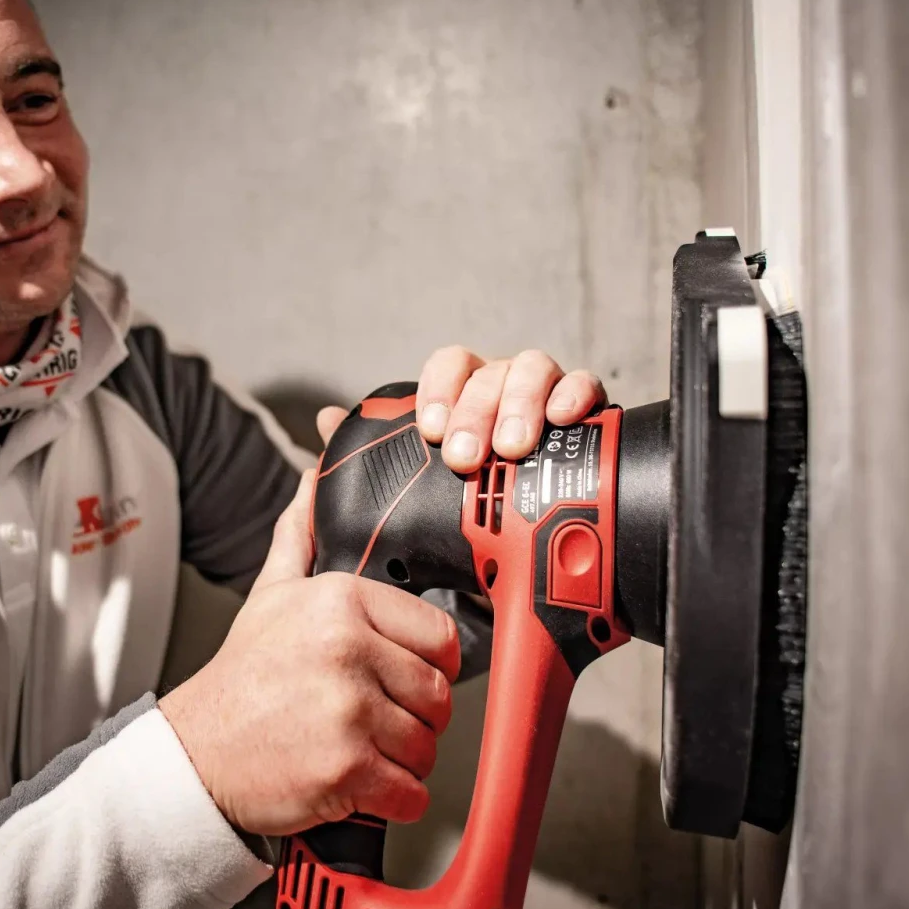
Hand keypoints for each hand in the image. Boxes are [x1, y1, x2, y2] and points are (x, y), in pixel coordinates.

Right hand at [158, 471, 460, 836]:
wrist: (194, 752)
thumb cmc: (241, 679)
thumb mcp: (270, 595)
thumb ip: (300, 536)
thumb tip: (314, 480)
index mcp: (342, 601)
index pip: (440, 636)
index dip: (427, 665)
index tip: (401, 678)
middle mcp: (348, 649)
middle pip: (438, 695)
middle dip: (413, 718)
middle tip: (372, 721)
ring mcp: (349, 710)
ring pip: (427, 747)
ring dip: (402, 761)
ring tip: (358, 749)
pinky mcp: (347, 768)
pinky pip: (411, 793)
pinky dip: (393, 800)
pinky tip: (357, 783)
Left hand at [315, 348, 606, 472]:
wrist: (518, 543)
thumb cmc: (464, 500)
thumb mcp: (415, 481)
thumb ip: (372, 452)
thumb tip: (324, 420)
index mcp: (464, 393)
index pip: (449, 365)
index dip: (438, 390)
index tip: (428, 430)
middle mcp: (503, 387)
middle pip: (489, 372)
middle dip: (476, 410)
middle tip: (465, 456)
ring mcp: (544, 395)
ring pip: (534, 369)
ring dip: (520, 403)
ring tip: (512, 447)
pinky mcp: (583, 414)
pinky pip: (584, 387)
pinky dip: (574, 394)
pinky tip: (564, 418)